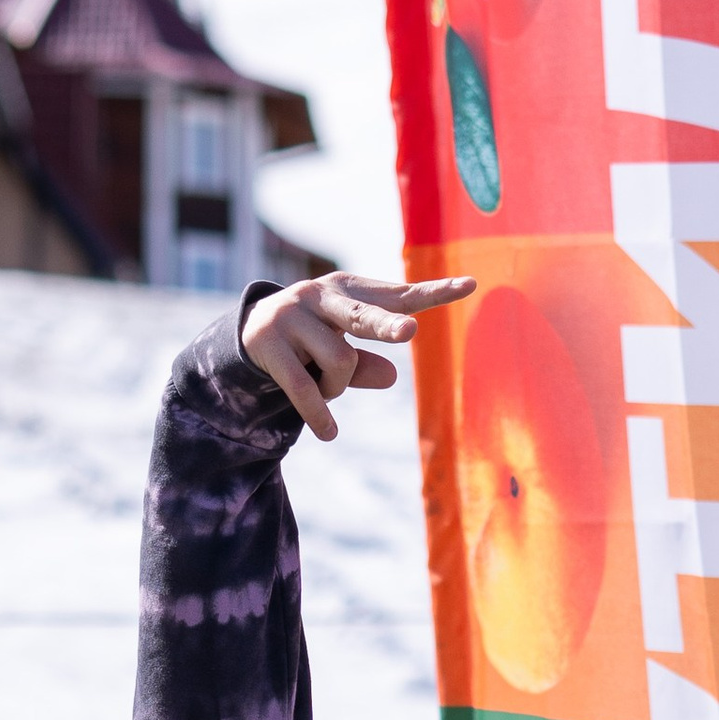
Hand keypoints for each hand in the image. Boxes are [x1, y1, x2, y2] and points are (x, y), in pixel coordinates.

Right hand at [239, 270, 473, 442]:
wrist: (247, 334)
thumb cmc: (310, 342)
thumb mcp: (341, 351)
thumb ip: (365, 364)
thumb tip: (391, 376)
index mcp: (347, 290)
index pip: (396, 295)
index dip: (433, 293)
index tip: (471, 286)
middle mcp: (320, 295)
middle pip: (362, 317)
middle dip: (385, 325)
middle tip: (407, 333)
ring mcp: (292, 316)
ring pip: (338, 361)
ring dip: (337, 388)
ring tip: (326, 388)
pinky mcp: (268, 343)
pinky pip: (304, 386)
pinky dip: (319, 413)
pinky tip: (329, 433)